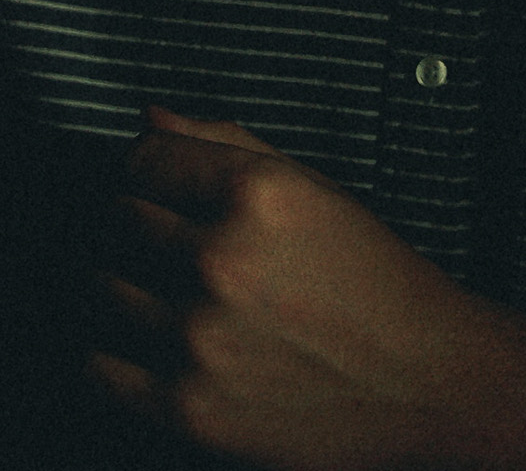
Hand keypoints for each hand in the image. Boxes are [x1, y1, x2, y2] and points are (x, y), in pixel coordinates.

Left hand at [86, 106, 525, 470]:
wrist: (427, 381)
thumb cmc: (374, 279)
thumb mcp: (314, 189)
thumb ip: (225, 144)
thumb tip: (148, 118)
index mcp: (256, 193)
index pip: (141, 159)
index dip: (144, 168)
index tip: (154, 183)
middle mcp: (220, 259)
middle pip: (114, 218)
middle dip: (132, 221)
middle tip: (164, 239)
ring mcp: (199, 336)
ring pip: (100, 285)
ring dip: (121, 282)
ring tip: (163, 289)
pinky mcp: (189, 406)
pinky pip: (98, 363)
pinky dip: (111, 348)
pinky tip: (149, 339)